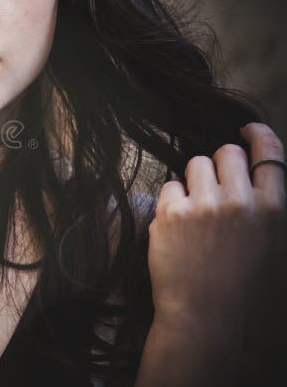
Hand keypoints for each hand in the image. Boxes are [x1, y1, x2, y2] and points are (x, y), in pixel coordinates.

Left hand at [147, 122, 285, 328]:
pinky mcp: (171, 212)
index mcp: (271, 210)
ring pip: (195, 163)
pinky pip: (170, 185)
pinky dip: (172, 201)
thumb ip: (257, 201)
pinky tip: (178, 227)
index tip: (247, 129)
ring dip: (194, 181)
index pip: (271, 155)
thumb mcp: (264, 238)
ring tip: (196, 213)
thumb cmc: (234, 277)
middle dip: (218, 164)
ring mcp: (204, 205)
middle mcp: (240, 203)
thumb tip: (238, 165)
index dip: (259, 135)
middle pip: (227, 152)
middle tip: (213, 189)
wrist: (203, 312)